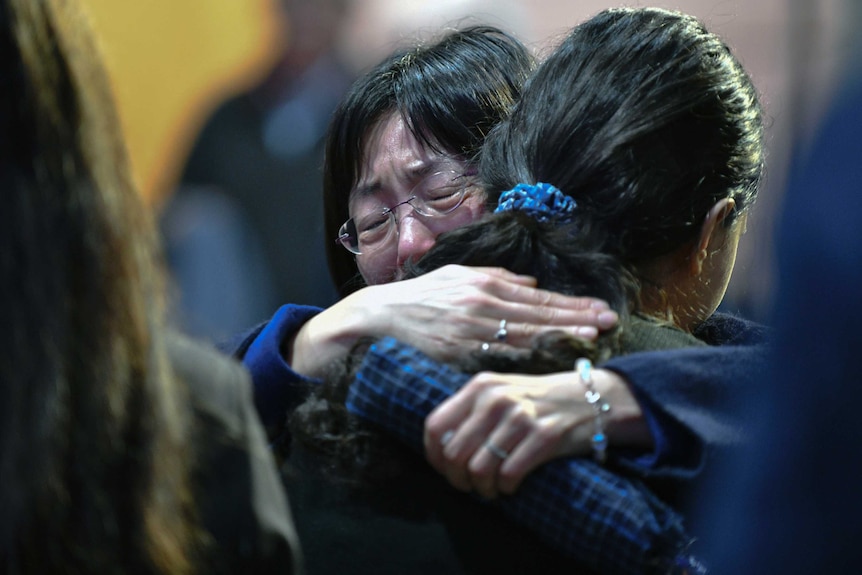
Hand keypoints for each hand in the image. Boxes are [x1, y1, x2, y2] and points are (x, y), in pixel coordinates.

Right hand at [290, 264, 616, 376]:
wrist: (378, 315)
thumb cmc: (420, 296)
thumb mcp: (456, 275)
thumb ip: (495, 277)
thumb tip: (530, 282)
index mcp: (483, 285)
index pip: (538, 298)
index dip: (571, 305)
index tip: (600, 309)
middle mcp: (481, 305)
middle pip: (538, 315)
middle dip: (577, 319)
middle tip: (610, 322)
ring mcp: (470, 330)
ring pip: (524, 336)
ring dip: (560, 337)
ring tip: (591, 340)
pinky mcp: (457, 353)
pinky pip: (498, 357)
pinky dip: (526, 359)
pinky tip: (548, 361)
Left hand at [424, 368, 651, 498]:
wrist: (593, 398)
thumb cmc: (539, 402)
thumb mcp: (501, 393)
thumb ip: (471, 412)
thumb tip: (441, 448)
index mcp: (480, 386)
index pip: (435, 426)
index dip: (434, 456)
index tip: (444, 469)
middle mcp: (496, 398)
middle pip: (454, 453)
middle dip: (457, 479)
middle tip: (470, 486)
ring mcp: (521, 416)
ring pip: (478, 469)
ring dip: (482, 488)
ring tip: (491, 489)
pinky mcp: (545, 436)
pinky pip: (508, 475)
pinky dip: (505, 489)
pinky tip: (510, 487)